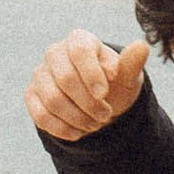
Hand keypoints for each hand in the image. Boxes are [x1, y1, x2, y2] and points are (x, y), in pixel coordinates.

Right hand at [26, 30, 151, 141]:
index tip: (104, 95)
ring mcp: (40, 74)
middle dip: (88, 103)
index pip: (79, 52)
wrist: (98, 100)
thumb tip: (142, 46)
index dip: (91, 75)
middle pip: (65, 79)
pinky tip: (78, 132)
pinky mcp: (32, 95)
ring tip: (95, 124)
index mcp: (79, 40)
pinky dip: (62, 129)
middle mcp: (55, 53)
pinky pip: (41, 115)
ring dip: (77, 118)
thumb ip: (132, 63)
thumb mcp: (127, 75)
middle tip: (106, 116)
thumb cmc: (113, 82)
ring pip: (52, 100)